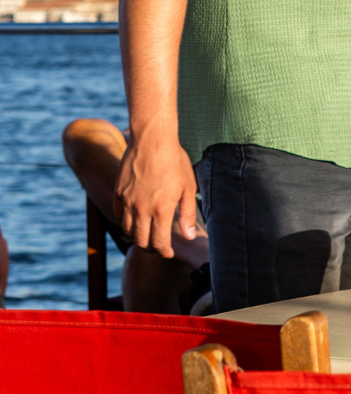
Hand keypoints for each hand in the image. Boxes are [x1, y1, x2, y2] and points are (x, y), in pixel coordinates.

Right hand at [115, 135, 197, 257]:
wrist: (152, 140)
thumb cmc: (175, 161)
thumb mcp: (188, 187)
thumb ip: (187, 214)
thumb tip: (189, 236)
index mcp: (161, 210)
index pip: (159, 243)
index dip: (164, 252)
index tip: (169, 253)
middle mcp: (141, 209)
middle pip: (141, 241)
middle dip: (151, 247)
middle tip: (159, 246)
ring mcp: (127, 201)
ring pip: (128, 230)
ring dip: (138, 235)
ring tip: (148, 233)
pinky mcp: (118, 192)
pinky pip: (118, 214)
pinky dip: (126, 220)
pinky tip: (136, 216)